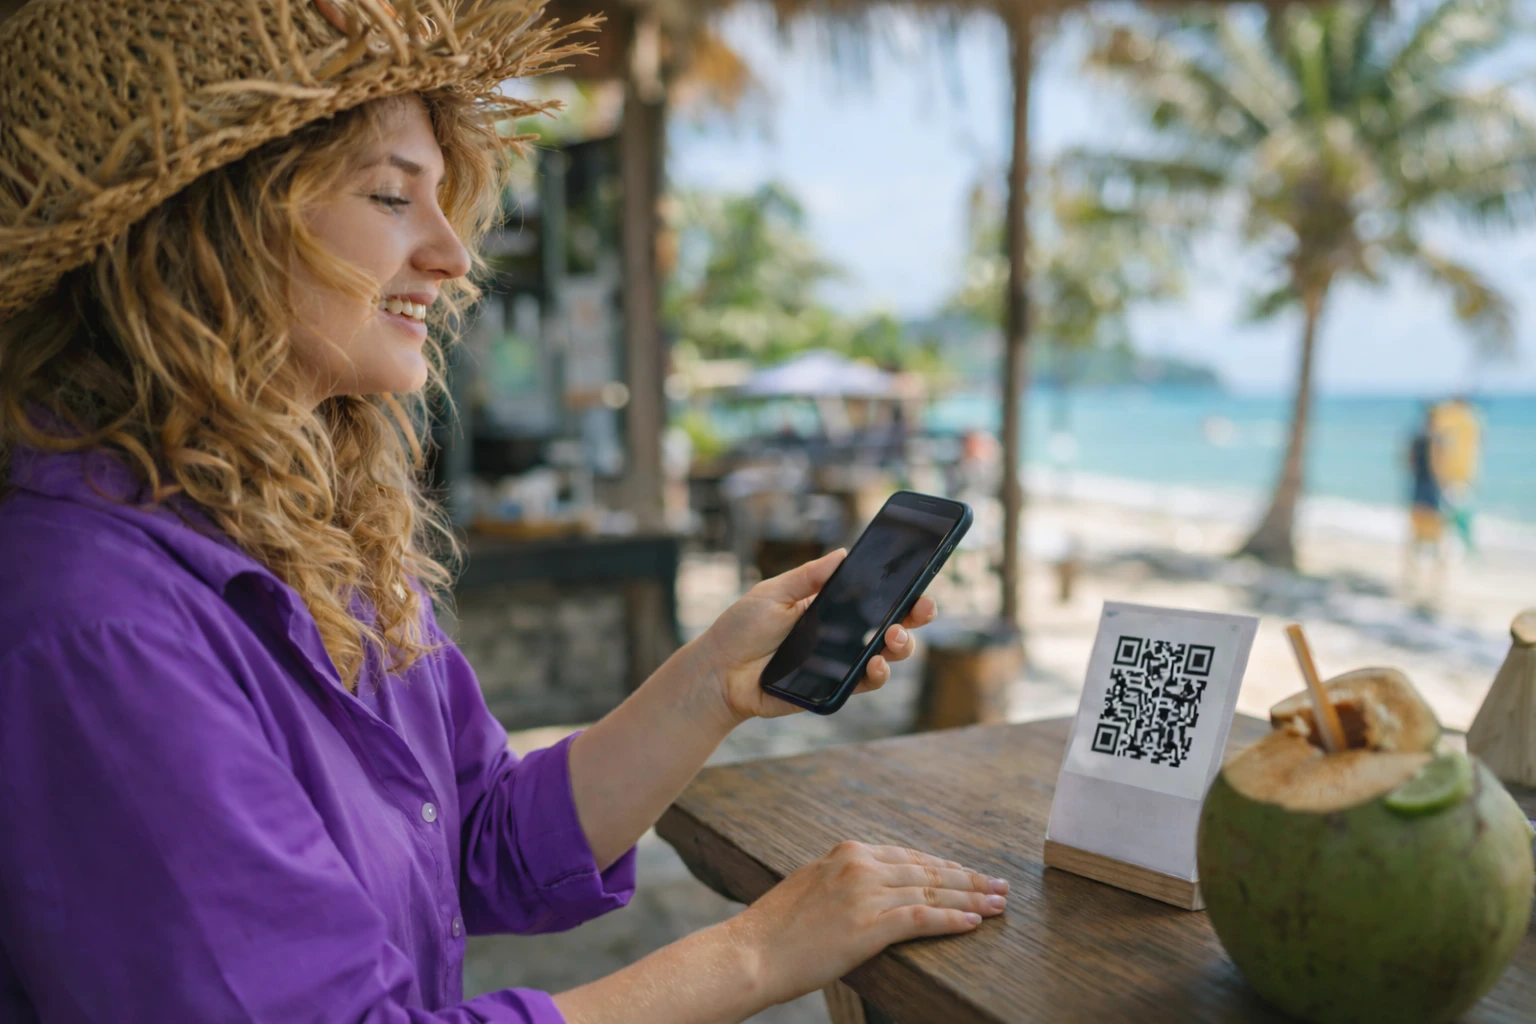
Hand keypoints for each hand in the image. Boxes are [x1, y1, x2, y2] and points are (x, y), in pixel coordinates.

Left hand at [696, 549, 937, 722]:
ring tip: (893, 637)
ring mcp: (839, 663)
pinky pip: (863, 684)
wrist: (718, 672)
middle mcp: (841, 635)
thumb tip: (844, 553)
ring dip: (901, 646)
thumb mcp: (773, 592)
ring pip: (886, 656)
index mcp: (830, 606)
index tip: (920, 582)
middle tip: (919, 610)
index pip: (874, 597)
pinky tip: (876, 664)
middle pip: (891, 625)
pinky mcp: (832, 689)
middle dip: (914, 617)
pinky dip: (876, 675)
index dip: (902, 591)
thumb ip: (809, 576)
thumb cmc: (741, 628)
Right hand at [727, 841, 1008, 1006]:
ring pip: (932, 892)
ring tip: (998, 905)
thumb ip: (846, 880)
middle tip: (999, 886)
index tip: (970, 874)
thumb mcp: (812, 885)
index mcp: (847, 851)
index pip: (910, 856)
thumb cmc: (777, 929)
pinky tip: (973, 923)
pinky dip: (952, 920)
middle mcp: (861, 865)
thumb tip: (875, 888)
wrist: (752, 952)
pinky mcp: (869, 925)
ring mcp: (866, 893)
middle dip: (969, 879)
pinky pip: (922, 918)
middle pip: (929, 871)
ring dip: (971, 899)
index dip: (946, 867)